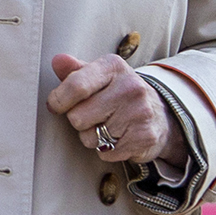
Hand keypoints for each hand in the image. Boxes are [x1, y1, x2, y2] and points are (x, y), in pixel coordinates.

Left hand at [47, 52, 186, 169]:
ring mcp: (139, 112)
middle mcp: (130, 87)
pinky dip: (107, 150)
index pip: (76, 86)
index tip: (55, 105)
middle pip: (78, 117)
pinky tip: (119, 137)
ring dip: (93, 137)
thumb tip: (57, 61)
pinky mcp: (145, 137)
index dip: (58, 100)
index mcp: (114, 66)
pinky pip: (106, 153)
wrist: (160, 114)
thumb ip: (75, 71)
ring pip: (90, 138)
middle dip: (78, 120)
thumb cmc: (119, 93)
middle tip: (93, 115)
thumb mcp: (100, 76)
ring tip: (108, 126)